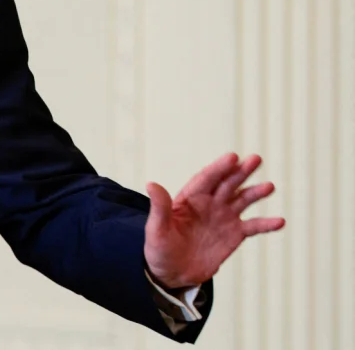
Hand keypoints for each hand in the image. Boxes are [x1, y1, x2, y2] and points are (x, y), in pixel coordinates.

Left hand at [144, 153, 284, 289]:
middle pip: (227, 184)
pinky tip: (280, 221)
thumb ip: (159, 208)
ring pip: (242, 200)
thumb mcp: (156, 229)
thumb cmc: (159, 249)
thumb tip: (151, 184)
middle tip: (256, 159)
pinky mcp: (234, 234)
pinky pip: (253, 227)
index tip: (232, 157)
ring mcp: (223, 218)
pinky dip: (266, 224)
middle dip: (241, 172)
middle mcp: (209, 204)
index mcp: (189, 198)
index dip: (219, 168)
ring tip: (269, 187)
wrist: (172, 273)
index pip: (206, 178)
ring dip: (255, 193)